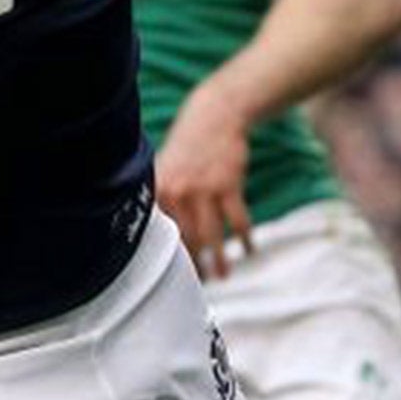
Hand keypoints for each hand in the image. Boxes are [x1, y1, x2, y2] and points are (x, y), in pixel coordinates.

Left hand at [155, 82, 255, 279]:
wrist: (214, 116)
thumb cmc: (187, 147)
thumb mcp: (164, 167)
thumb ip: (159, 198)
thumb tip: (151, 235)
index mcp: (159, 190)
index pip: (160, 233)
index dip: (166, 259)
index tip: (171, 278)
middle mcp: (178, 192)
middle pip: (187, 241)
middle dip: (195, 266)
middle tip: (200, 283)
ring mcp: (204, 190)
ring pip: (212, 238)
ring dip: (220, 261)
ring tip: (223, 275)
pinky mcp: (229, 186)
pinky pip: (239, 223)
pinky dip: (246, 240)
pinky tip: (249, 250)